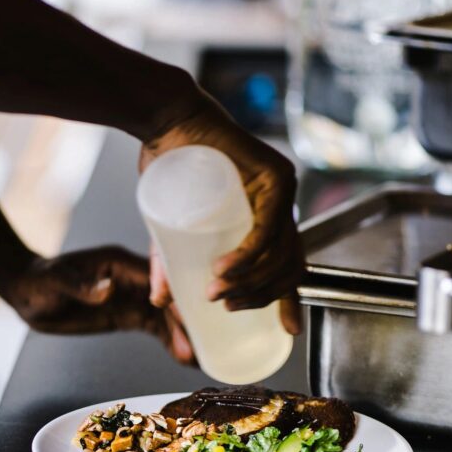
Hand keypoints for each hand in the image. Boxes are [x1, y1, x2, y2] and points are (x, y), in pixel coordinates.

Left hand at [3, 247, 194, 364]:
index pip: (157, 276)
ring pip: (167, 315)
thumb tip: (106, 291)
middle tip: (204, 343)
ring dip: (183, 334)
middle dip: (186, 319)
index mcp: (119, 263)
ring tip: (199, 359)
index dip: (176, 293)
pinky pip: (156, 327)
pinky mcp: (128, 314)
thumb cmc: (40, 282)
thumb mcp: (57, 283)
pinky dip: (171, 341)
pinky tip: (185, 358)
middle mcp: (133, 277)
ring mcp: (133, 296)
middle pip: (169, 297)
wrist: (28, 294)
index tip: (193, 310)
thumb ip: (81, 286)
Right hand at [140, 93, 303, 334]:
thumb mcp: (171, 228)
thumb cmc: (169, 166)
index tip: (287, 331)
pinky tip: (226, 269)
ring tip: (218, 292)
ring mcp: (283, 190)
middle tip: (228, 308)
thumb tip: (160, 301)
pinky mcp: (275, 176)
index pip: (289, 266)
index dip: (290, 301)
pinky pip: (269, 227)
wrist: (166, 121)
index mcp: (267, 217)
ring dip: (251, 280)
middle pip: (290, 265)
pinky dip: (249, 254)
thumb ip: (168, 264)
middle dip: (262, 296)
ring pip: (281, 251)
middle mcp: (283, 205)